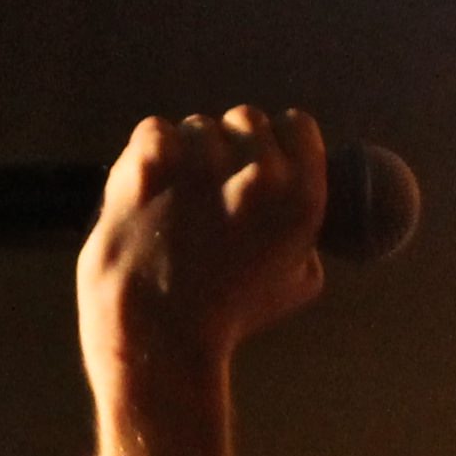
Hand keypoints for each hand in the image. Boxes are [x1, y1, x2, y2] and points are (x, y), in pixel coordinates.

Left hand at [77, 105, 326, 385]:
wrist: (157, 337)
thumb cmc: (226, 317)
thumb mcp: (298, 281)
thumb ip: (307, 229)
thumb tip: (307, 195)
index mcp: (303, 197)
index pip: (296, 124)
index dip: (274, 141)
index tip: (256, 162)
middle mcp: (261, 174)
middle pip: (246, 119)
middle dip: (228, 148)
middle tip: (208, 189)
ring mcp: (205, 164)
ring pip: (196, 127)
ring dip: (185, 154)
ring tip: (174, 205)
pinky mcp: (153, 162)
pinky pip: (155, 131)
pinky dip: (147, 157)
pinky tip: (149, 195)